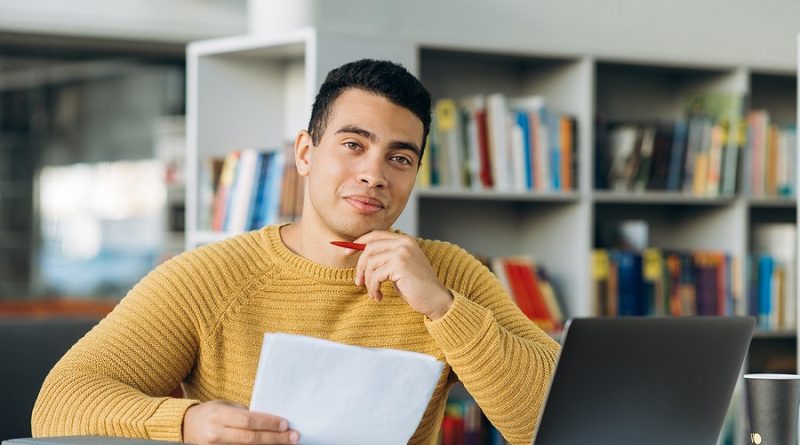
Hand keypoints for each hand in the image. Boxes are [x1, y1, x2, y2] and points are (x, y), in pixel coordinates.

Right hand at [182, 400, 299, 444]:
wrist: (185, 427)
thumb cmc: (210, 413)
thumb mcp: (225, 406)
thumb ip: (244, 414)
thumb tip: (270, 421)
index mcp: (218, 416)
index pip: (248, 421)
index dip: (268, 423)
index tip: (285, 424)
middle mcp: (215, 434)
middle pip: (251, 439)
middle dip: (275, 438)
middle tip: (293, 437)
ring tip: (286, 444)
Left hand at [353, 231, 452, 319]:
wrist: (435, 299)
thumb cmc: (416, 287)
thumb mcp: (399, 268)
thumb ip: (385, 258)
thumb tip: (360, 256)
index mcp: (404, 240)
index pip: (375, 235)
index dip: (358, 243)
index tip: (346, 252)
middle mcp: (403, 243)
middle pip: (369, 248)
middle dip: (360, 267)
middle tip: (359, 282)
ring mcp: (402, 252)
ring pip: (371, 263)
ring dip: (368, 282)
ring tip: (374, 293)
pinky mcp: (400, 265)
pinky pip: (376, 275)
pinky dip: (373, 288)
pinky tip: (379, 296)